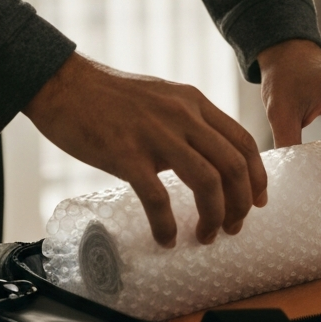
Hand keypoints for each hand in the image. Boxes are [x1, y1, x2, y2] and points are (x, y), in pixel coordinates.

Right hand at [24, 53, 266, 247]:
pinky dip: (166, 224)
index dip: (257, 177)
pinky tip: (166, 238)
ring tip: (206, 236)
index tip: (257, 202)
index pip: (243, 142)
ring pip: (207, 182)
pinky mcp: (125, 153)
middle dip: (240, 204)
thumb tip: (209, 156)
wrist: (62, 83)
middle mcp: (183, 116)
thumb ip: (188, 120)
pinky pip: (158, 197)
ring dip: (213, 216)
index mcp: (195, 102)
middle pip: (233, 166)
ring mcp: (155, 134)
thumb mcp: (163, 97)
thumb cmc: (109, 96)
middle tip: (232, 227)